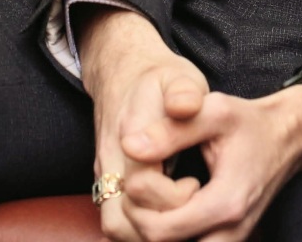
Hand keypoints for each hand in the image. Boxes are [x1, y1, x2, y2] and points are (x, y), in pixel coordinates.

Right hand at [76, 8, 208, 241]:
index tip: (195, 183)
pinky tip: (168, 220)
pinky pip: (117, 221)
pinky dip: (140, 229)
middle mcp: (112, 162)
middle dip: (158, 227)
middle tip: (189, 210)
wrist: (124, 75)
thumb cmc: (159, 80)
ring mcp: (105, 175)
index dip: (174, 197)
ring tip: (181, 221)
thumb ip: (183, 92)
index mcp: (131, 136)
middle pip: (121, 220)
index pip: (142, 187)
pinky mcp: (107, 183)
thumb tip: (186, 106)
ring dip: (147, 232)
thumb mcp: (178, 77)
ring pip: (115, 226)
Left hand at [119, 85, 301, 241]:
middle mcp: (231, 231)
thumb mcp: (214, 112)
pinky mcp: (229, 240)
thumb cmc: (250, 122)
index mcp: (226, 203)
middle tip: (143, 186)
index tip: (141, 175)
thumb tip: (129, 147)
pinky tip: (168, 207)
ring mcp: (232, 240)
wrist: (288, 137)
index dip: (139, 205)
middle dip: (143, 217)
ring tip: (157, 196)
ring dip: (158, 227)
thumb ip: (171, 129)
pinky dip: (171, 232)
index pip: (159, 230)